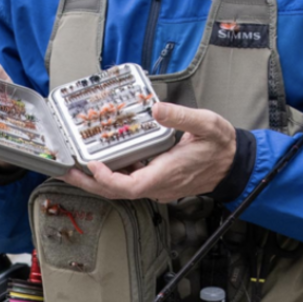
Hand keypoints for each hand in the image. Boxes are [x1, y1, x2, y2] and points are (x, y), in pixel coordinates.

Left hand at [62, 102, 236, 202]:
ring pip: (122, 189)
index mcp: (167, 173)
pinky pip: (131, 183)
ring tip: (77, 166)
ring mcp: (159, 186)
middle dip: (91, 183)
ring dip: (98, 180)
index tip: (92, 165)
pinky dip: (113, 175)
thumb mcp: (207, 124)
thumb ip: (182, 116)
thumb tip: (157, 109)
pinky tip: (103, 162)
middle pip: (118, 192)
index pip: (130, 187)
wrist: (235, 164)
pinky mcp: (159, 182)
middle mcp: (160, 185)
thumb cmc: (221, 146)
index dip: (108, 180)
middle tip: (68, 170)